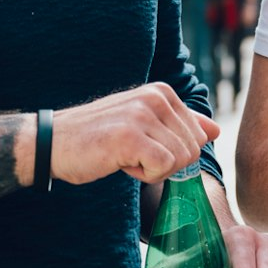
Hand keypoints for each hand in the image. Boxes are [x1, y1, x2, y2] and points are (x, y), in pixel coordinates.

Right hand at [52, 84, 219, 186]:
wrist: (51, 143)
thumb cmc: (98, 137)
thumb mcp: (144, 123)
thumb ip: (181, 124)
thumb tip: (216, 130)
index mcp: (163, 92)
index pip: (199, 133)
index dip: (173, 150)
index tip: (143, 145)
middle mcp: (156, 98)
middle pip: (194, 148)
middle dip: (167, 162)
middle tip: (134, 154)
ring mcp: (143, 115)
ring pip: (181, 159)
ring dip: (153, 169)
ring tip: (125, 156)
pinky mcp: (131, 136)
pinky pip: (164, 167)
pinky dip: (145, 175)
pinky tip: (121, 163)